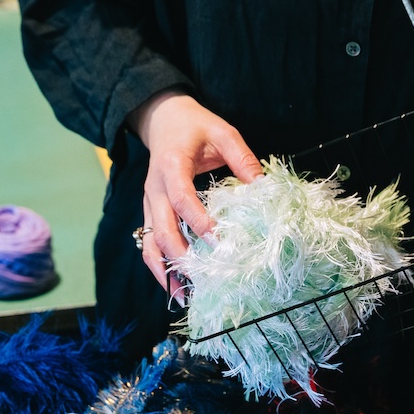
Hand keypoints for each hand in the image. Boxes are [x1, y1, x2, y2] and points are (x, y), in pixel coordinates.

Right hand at [128, 89, 263, 301]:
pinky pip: (149, 242)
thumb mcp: (222, 132)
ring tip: (182, 294)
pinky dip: (160, 264)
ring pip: (150, 242)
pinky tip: (174, 283)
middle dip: (181, 256)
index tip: (218, 241)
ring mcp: (149, 203)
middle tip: (203, 278)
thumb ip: (243, 158)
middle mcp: (154, 189)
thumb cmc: (195, 126)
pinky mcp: (150, 212)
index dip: (198, 222)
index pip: (182, 199)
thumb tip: (264, 188)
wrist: (162, 119)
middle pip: (162, 229)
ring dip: (165, 269)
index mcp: (171, 166)